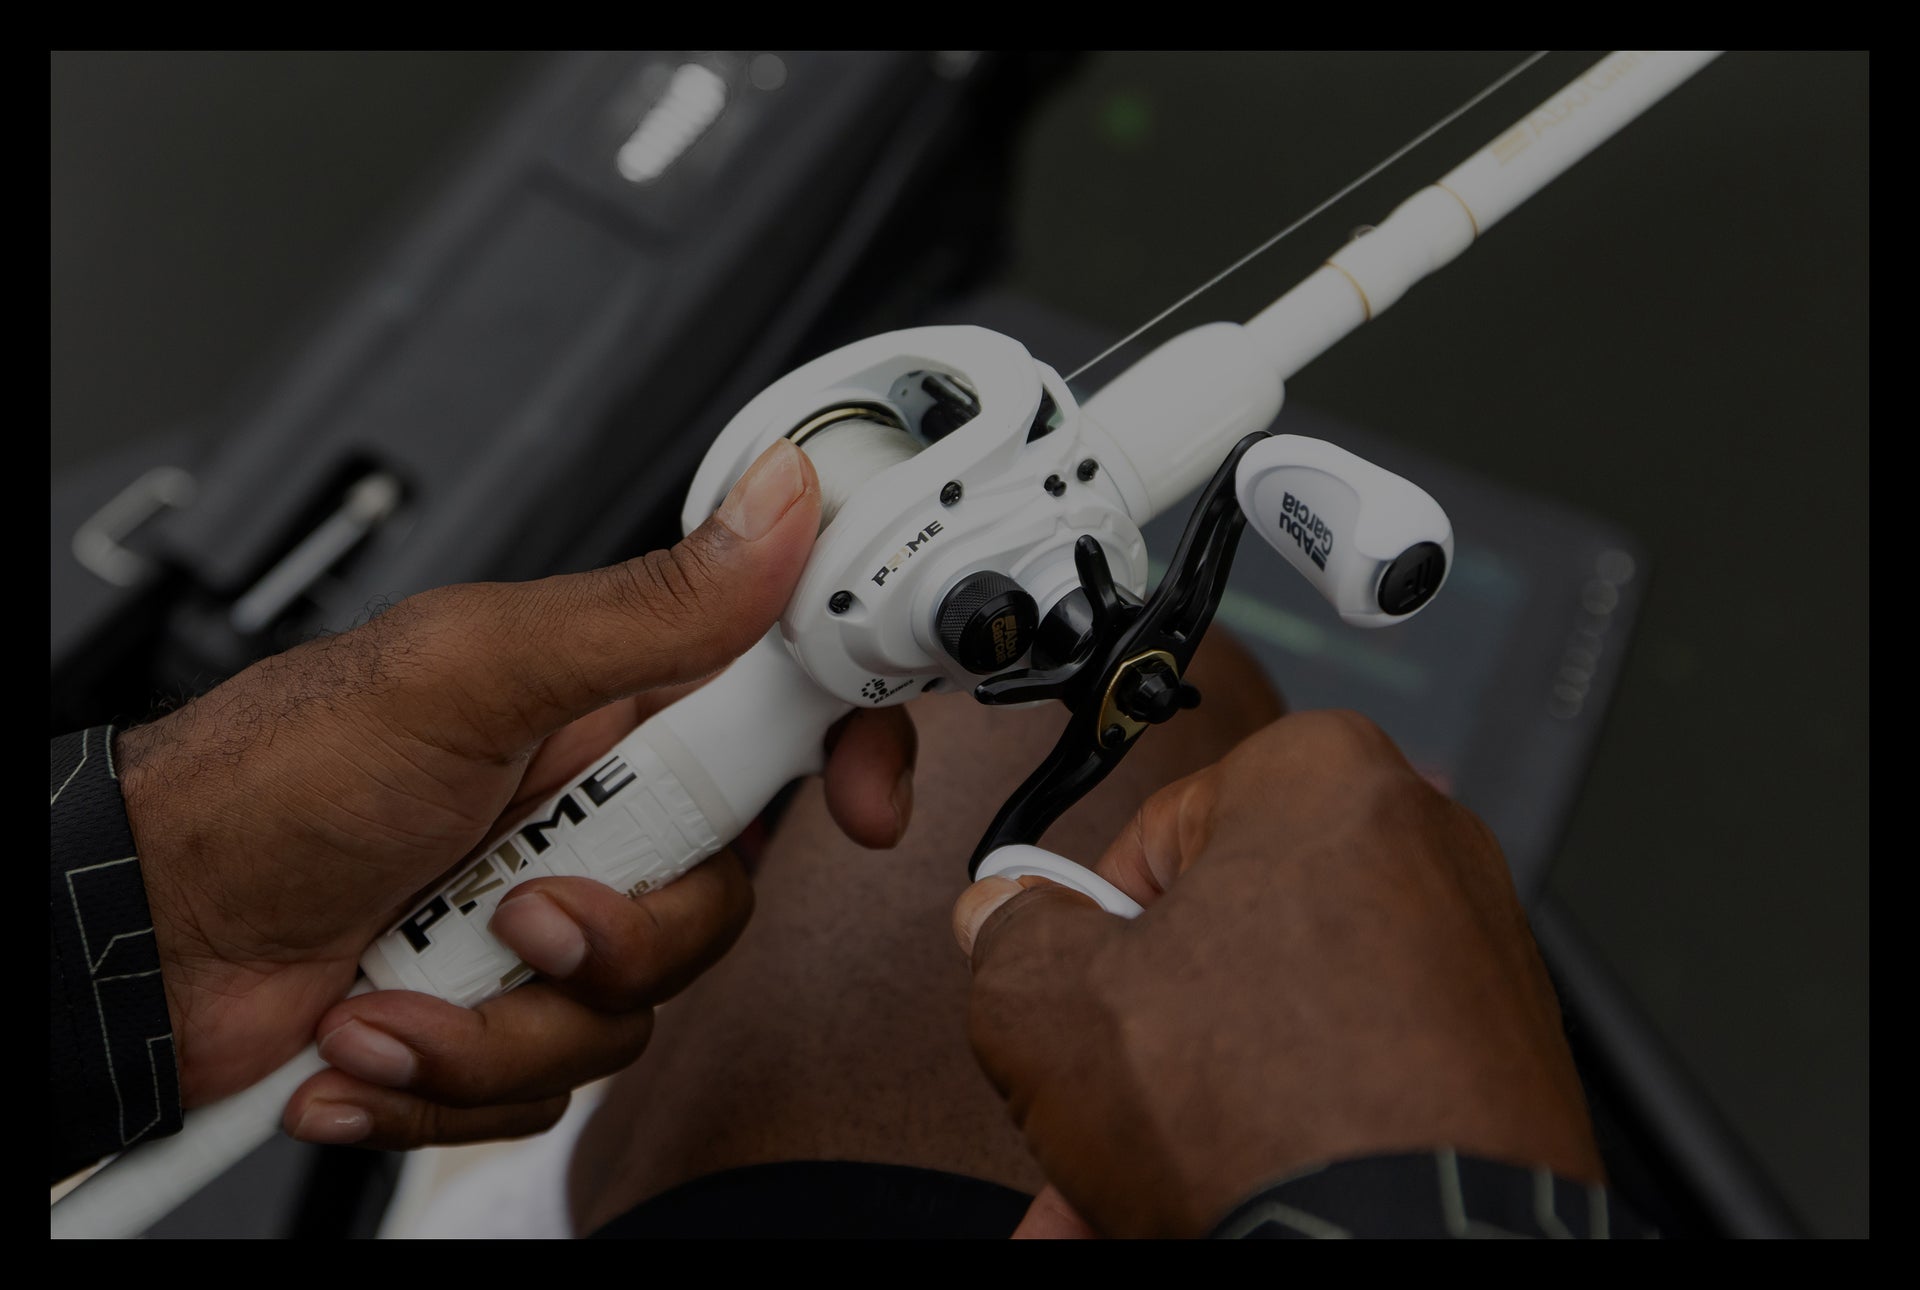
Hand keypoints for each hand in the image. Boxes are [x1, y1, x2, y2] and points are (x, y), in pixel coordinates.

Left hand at [118, 439, 914, 1148]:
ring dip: (500, 1025)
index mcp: (609, 703)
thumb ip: (642, 610)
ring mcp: (543, 917)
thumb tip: (775, 509)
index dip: (847, 752)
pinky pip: (549, 1079)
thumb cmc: (271, 780)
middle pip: (721, 897)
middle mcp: (591, 812)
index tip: (866, 807)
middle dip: (621, 937)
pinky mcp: (496, 1012)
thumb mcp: (466, 673)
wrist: (144, 935)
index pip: (783, 708)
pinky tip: (363, 1030)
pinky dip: (445, 1077)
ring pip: (635, 1007)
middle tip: (523, 911)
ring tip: (392, 988)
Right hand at [952, 709, 1601, 1237]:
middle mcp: (1422, 851)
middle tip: (1085, 1108)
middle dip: (1137, 1049)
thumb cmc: (1267, 1120)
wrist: (1409, 1259)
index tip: (1065, 989)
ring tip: (1122, 1189)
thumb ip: (1009, 934)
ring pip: (1281, 1029)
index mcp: (1322, 776)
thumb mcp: (1047, 1004)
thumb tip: (1003, 917)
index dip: (1087, 930)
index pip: (1154, 834)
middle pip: (1220, 947)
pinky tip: (1211, 1198)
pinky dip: (1281, 1134)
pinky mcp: (1506, 1063)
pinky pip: (1353, 1083)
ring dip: (1193, 1110)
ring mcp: (1476, 962)